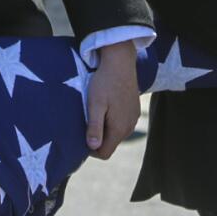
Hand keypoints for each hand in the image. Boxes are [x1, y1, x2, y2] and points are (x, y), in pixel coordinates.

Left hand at [83, 42, 142, 158]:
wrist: (120, 62)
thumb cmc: (104, 82)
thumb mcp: (95, 104)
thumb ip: (94, 127)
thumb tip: (92, 148)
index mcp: (119, 128)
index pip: (104, 153)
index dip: (91, 150)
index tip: (81, 135)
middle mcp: (129, 127)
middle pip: (111, 144)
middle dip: (98, 139)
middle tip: (86, 121)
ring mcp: (133, 118)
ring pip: (116, 134)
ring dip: (105, 129)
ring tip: (95, 112)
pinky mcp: (134, 110)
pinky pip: (122, 123)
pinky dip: (113, 120)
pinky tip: (106, 106)